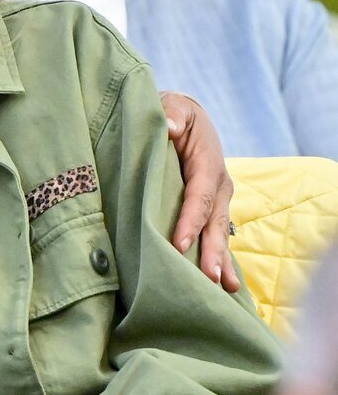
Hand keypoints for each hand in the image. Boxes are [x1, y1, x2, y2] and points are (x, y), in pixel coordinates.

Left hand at [160, 91, 239, 293]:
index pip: (200, 196)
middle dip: (212, 252)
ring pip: (219, 233)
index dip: (191, 220)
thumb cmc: (173, 112)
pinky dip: (220, 259)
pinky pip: (215, 235)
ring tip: (225, 289)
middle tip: (210, 280)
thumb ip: (171, 114)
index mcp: (208, 163)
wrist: (184, 117)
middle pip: (215, 222)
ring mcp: (217, 200)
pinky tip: (225, 285)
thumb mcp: (172, 106)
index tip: (179, 243)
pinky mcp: (210, 209)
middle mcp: (218, 185)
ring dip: (221, 261)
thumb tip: (170, 127)